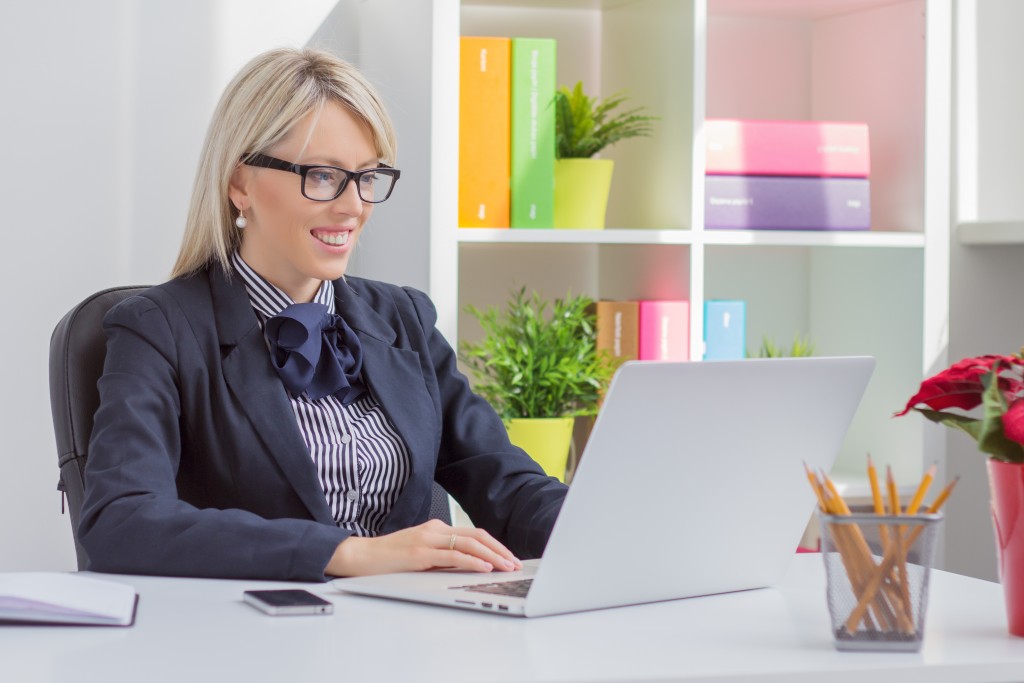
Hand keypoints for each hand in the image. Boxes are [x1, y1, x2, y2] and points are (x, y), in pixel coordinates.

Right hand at [326, 519, 522, 576]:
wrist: (360, 556)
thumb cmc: (389, 558)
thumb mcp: (421, 554)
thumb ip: (442, 556)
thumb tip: (468, 566)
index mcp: (436, 528)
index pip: (473, 533)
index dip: (494, 544)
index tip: (508, 557)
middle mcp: (435, 530)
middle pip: (476, 535)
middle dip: (499, 549)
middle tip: (515, 562)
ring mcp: (428, 540)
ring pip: (469, 543)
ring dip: (492, 555)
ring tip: (506, 566)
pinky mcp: (420, 554)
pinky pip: (452, 555)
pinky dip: (472, 560)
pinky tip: (484, 567)